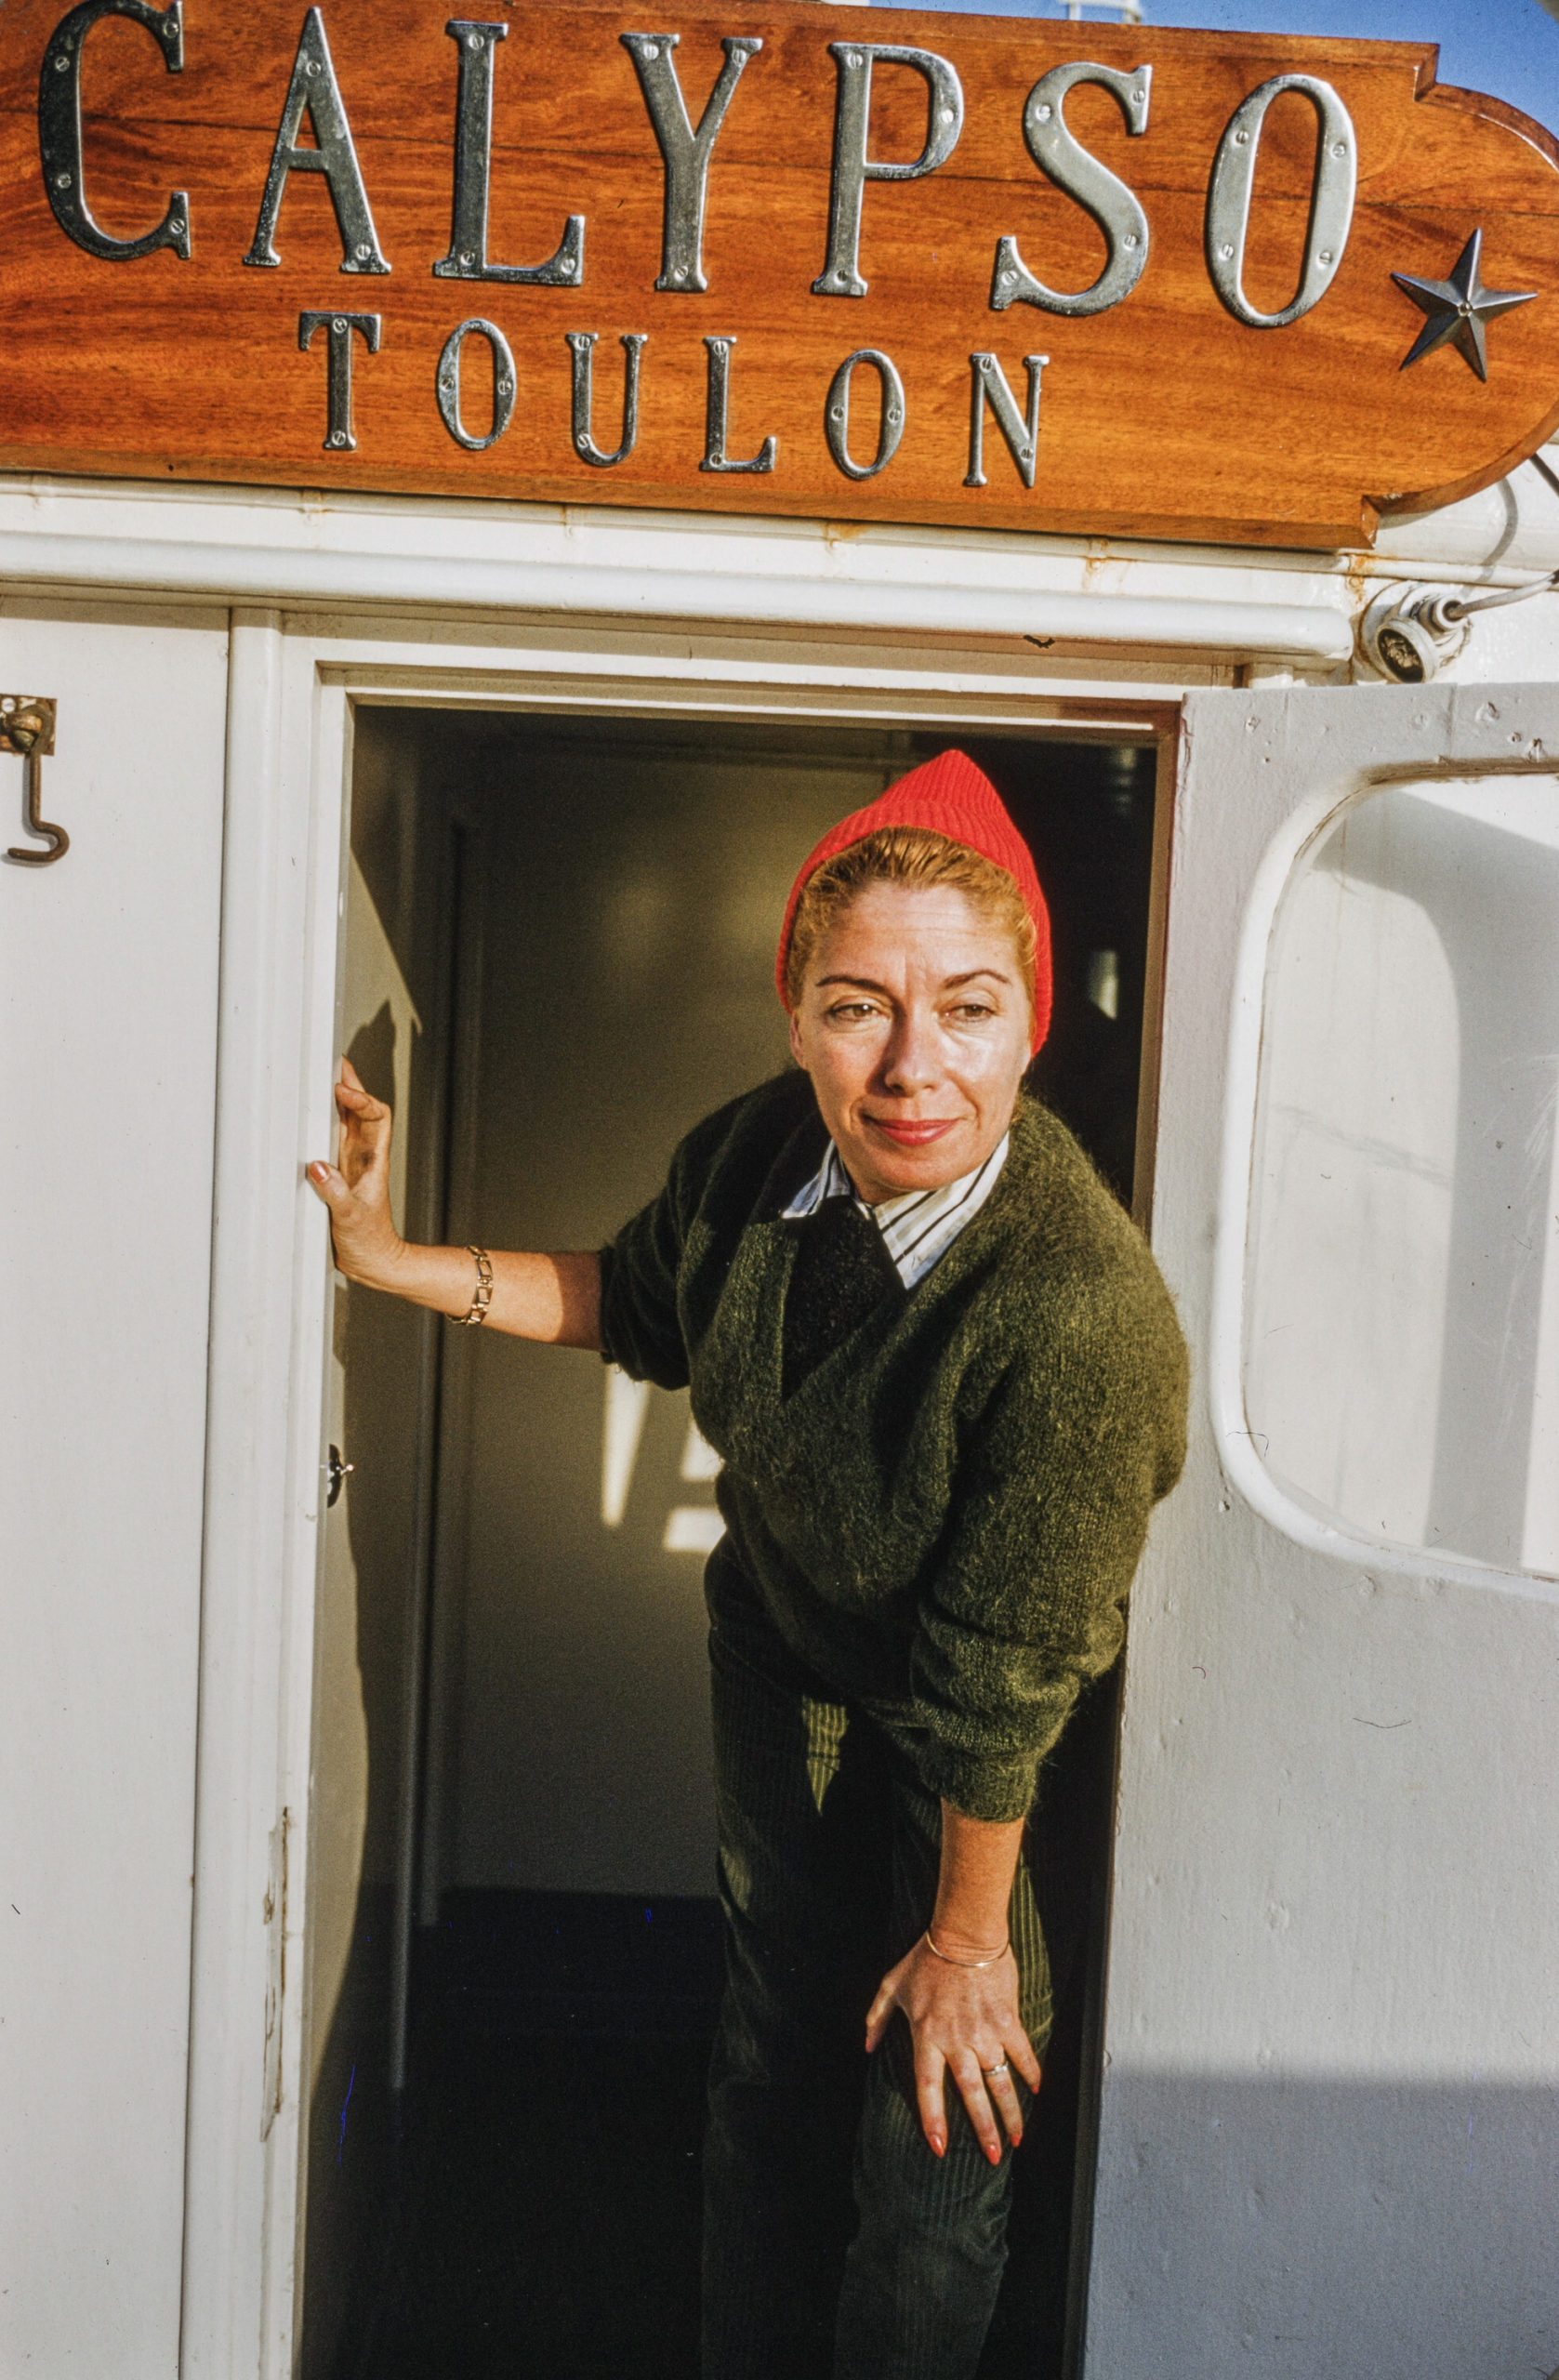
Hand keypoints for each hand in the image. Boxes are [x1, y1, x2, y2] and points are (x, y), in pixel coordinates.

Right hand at [305, 1058, 404, 1288]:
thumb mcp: (351, 1219)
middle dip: (351, 1085)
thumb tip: (317, 1166)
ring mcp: (351, 1164)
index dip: (362, 1099)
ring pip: (347, 1121)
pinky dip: (324, 1121)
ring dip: (338, 1099)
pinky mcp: (338, 1174)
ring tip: (325, 1076)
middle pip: (362, 1110)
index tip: (342, 1092)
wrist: (373, 1262)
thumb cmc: (370, 1243)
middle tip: (335, 1062)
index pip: (376, 1116)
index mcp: (373, 1162)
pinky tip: (313, 1113)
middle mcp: (364, 1158)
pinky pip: (332, 1139)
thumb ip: (334, 1193)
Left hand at [865, 1935, 1040, 2164]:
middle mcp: (956, 2041)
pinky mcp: (1007, 2020)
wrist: (963, 1934)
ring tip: (1018, 2138)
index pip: (928, 2088)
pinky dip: (1030, 2073)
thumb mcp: (890, 1986)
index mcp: (926, 2036)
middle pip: (971, 2095)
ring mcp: (985, 2032)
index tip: (939, 2148)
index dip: (934, 2120)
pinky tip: (1035, 2090)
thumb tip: (865, 2047)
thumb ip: (876, 2019)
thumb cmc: (925, 1958)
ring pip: (999, 2082)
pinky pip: (1021, 2053)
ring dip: (1011, 2113)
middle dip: (983, 2130)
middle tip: (994, 2157)